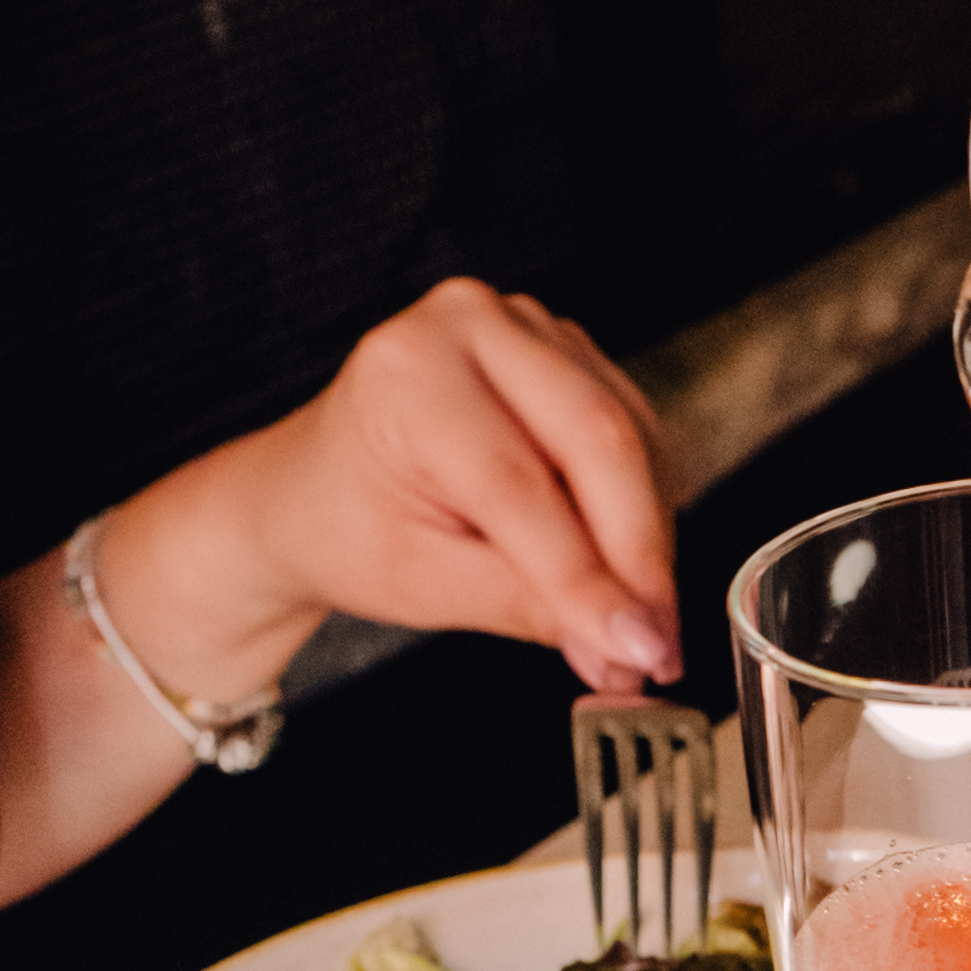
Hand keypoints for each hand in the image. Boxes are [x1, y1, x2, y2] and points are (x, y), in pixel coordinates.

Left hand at [185, 279, 681, 691]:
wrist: (312, 490)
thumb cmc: (346, 527)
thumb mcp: (420, 583)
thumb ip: (525, 605)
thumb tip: (624, 643)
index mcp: (409, 373)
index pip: (520, 484)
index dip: (588, 576)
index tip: (635, 647)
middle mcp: (470, 323)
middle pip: (597, 440)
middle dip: (638, 556)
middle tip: (657, 643)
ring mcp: (526, 326)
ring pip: (631, 438)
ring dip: (648, 538)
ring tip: (637, 624)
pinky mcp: (567, 351)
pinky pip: (636, 432)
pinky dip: (643, 507)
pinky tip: (627, 567)